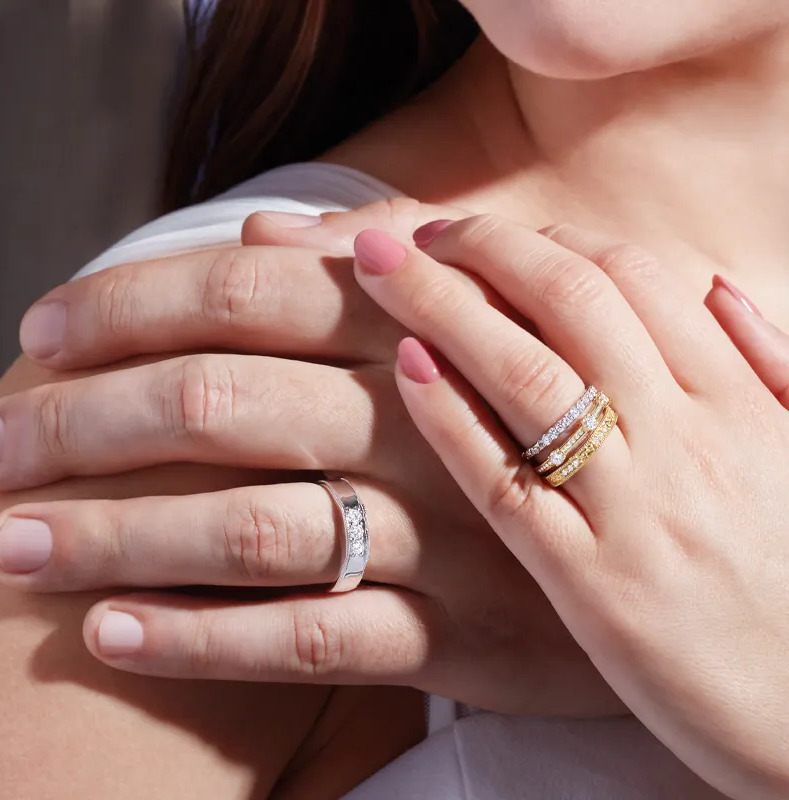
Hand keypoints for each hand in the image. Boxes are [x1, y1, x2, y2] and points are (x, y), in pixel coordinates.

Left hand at [0, 200, 622, 717]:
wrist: (672, 523)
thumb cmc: (554, 402)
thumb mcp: (494, 307)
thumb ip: (381, 260)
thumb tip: (265, 223)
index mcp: (418, 327)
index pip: (243, 291)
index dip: (127, 306)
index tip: (41, 334)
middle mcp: (419, 420)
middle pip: (216, 406)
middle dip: (81, 424)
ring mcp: (441, 532)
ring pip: (246, 529)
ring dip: (112, 536)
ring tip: (13, 545)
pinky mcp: (460, 635)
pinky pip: (310, 641)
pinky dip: (198, 637)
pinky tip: (110, 633)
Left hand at [349, 218, 788, 798]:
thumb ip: (772, 363)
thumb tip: (716, 285)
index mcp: (739, 402)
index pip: (633, 277)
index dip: (550, 241)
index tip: (492, 236)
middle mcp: (685, 440)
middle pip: (569, 305)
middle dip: (483, 249)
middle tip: (416, 234)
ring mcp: (633, 512)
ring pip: (528, 379)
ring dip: (445, 309)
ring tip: (380, 272)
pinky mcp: (590, 589)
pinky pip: (506, 485)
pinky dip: (451, 418)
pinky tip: (406, 370)